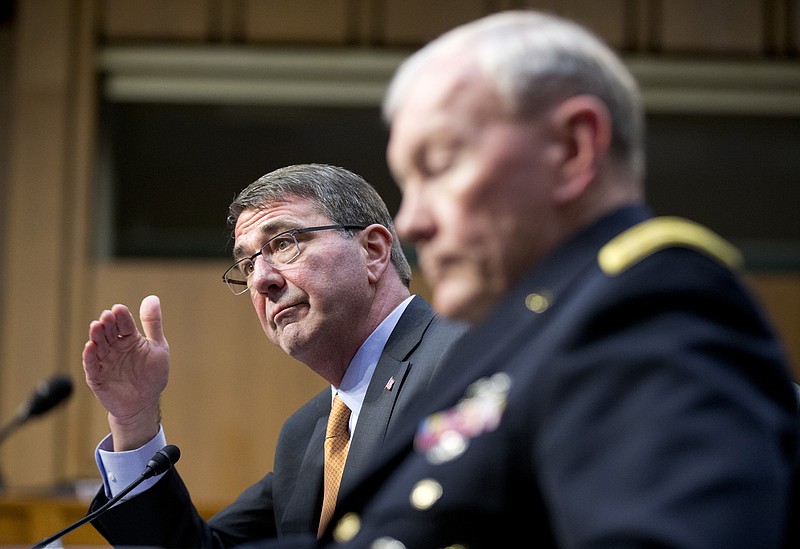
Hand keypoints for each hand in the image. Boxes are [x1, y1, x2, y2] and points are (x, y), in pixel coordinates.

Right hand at [83, 295, 169, 449]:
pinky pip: (92, 366)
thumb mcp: (158, 347)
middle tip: (107, 316)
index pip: (124, 324)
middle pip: (109, 332)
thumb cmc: (152, 374)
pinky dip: (90, 356)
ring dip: (96, 336)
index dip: (122, 316)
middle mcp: (114, 347)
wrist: (144, 403)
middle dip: (107, 324)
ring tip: (96, 326)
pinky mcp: (97, 377)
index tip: (119, 309)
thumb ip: (153, 324)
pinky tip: (90, 347)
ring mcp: (105, 361)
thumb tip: (152, 298)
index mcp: (129, 338)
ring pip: (98, 346)